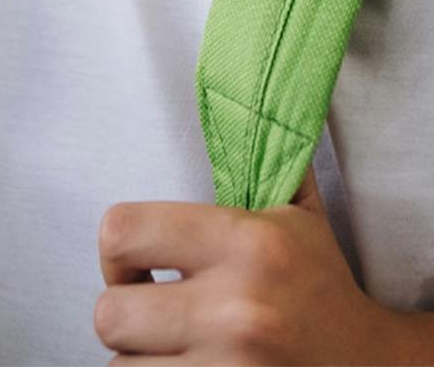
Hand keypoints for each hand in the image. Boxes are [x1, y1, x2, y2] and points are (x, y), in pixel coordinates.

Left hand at [92, 161, 415, 363]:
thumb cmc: (324, 289)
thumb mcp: (301, 216)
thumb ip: (265, 160)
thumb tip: (243, 94)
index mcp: (247, 244)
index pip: (123, 230)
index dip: (117, 251)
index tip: (139, 265)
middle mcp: (234, 309)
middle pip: (108, 314)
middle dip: (125, 315)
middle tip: (151, 315)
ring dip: (139, 360)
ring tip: (174, 348)